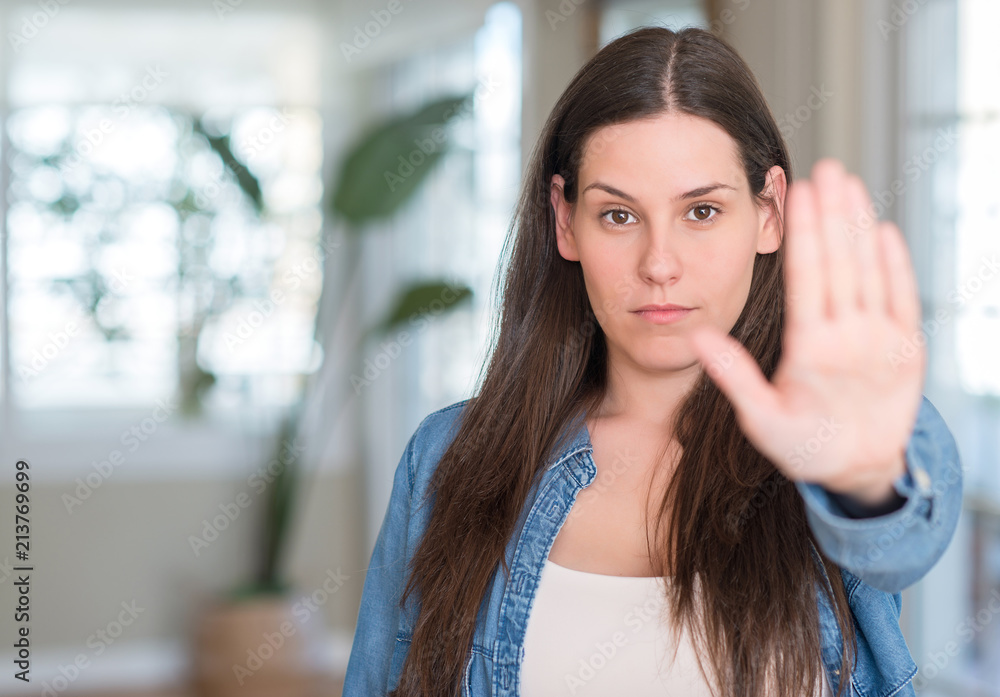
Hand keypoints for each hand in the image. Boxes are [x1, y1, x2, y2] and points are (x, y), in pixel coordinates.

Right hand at [688, 158, 924, 505]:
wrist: (864, 469)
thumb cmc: (805, 444)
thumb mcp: (760, 420)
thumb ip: (732, 376)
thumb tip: (698, 336)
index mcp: (813, 352)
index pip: (809, 276)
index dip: (805, 230)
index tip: (799, 191)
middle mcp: (853, 339)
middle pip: (842, 261)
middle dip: (833, 210)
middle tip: (826, 167)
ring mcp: (885, 340)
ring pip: (873, 269)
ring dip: (861, 223)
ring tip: (850, 183)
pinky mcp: (908, 345)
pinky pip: (904, 294)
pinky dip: (895, 260)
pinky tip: (883, 228)